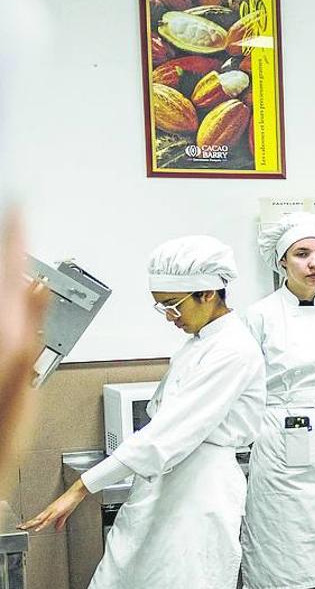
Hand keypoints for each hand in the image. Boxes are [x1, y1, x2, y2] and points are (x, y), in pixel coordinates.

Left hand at [0, 213, 49, 485]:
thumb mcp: (22, 384)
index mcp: (3, 332)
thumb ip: (31, 327)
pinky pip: (0, 315)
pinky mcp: (4, 354)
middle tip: (16, 217)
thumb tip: (36, 283)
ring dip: (6, 272)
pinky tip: (11, 293)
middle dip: (9, 247)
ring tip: (13, 251)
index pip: (9, 268)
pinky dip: (7, 297)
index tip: (19, 204)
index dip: (16, 235)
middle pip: (0, 278)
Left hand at [19, 479, 88, 531]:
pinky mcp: (57, 511)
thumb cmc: (71, 500)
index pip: (38, 518)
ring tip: (24, 528)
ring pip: (39, 519)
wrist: (75, 492)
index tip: (24, 526)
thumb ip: (60, 521)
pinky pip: (48, 520)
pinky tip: (38, 528)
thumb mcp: (65, 513)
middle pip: (36, 519)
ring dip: (31, 524)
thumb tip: (57, 528)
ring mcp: (52, 510)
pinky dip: (42, 525)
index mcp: (50, 511)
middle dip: (27, 523)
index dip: (31, 522)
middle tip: (19, 527)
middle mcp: (49, 510)